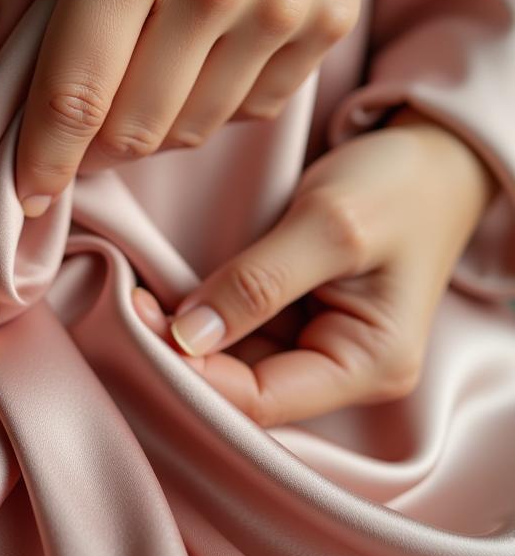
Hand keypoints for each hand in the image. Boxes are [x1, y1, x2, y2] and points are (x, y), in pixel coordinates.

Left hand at [0, 0, 422, 216]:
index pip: (74, 94)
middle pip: (133, 129)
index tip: (22, 192)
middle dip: (89, 148)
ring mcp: (282, 5)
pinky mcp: (330, 16)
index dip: (42, 159)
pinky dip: (211, 105)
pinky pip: (255, 107)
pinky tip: (195, 61)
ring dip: (148, 127)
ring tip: (133, 82)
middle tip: (73, 127)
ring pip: (193, 128)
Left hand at [130, 110, 495, 425]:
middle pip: (242, 391)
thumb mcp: (329, 225)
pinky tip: (159, 299)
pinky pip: (235, 336)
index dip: (195, 373)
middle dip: (181, 359)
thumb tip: (186, 337)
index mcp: (367, 365)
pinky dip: (196, 320)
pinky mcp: (293, 321)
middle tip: (127, 311)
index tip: (140, 324)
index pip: (262, 399)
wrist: (428, 156)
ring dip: (181, 340)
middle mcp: (340, 371)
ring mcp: (315, 346)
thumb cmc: (397, 185)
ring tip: (133, 303)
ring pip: (232, 366)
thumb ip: (259, 282)